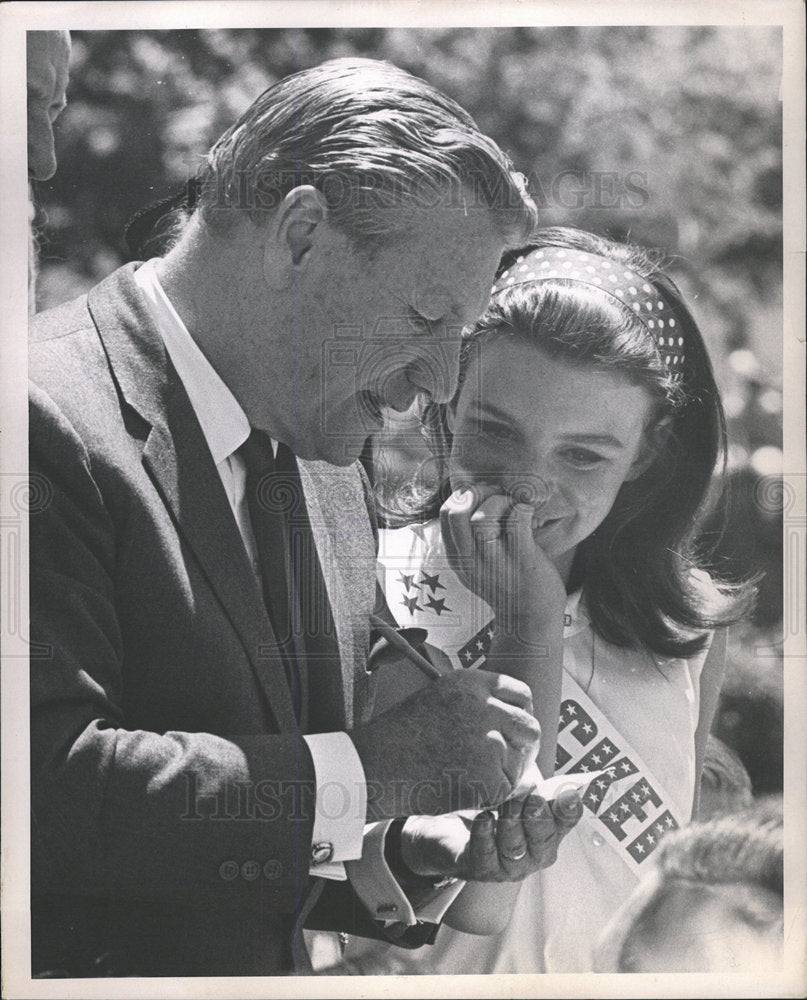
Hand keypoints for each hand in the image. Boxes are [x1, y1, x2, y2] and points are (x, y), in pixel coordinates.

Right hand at [350, 669, 540, 818]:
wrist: (375, 766)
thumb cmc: (402, 736)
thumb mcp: (440, 699)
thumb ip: (478, 703)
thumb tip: (514, 721)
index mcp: (472, 684)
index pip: (521, 695)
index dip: (520, 714)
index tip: (512, 729)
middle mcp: (486, 707)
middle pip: (530, 727)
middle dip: (522, 746)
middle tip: (504, 761)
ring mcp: (490, 743)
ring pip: (520, 762)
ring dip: (505, 771)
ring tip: (470, 775)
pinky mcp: (489, 778)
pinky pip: (506, 789)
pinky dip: (489, 794)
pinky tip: (461, 789)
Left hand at [400, 789, 582, 882]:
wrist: (447, 828)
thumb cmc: (489, 804)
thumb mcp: (514, 785)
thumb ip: (534, 775)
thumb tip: (545, 750)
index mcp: (548, 830)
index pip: (566, 821)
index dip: (569, 808)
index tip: (568, 791)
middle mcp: (533, 852)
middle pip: (544, 839)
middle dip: (537, 816)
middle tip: (529, 797)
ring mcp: (508, 865)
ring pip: (516, 849)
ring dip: (510, 823)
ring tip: (502, 806)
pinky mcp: (481, 868)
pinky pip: (486, 855)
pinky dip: (485, 834)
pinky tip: (482, 818)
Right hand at [440, 487, 565, 633]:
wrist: (532, 618)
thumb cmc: (507, 582)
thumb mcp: (476, 566)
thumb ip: (468, 540)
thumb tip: (471, 496)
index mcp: (458, 558)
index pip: (446, 513)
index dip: (464, 495)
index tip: (483, 497)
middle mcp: (472, 561)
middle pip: (457, 513)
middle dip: (477, 493)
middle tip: (497, 497)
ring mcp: (496, 563)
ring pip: (484, 518)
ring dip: (501, 501)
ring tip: (514, 506)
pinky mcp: (522, 562)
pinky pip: (517, 523)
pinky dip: (522, 509)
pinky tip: (528, 514)